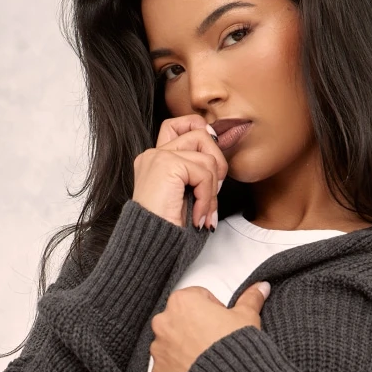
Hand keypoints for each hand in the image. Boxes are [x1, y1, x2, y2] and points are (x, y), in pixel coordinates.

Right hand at [132, 113, 227, 229]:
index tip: (211, 162)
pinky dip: (207, 198)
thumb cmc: (168, 231)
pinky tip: (197, 216)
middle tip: (213, 194)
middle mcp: (153, 154)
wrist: (152, 246)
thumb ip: (196, 176)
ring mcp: (158, 157)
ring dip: (212, 191)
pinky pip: (204, 174)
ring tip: (203, 213)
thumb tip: (220, 164)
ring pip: (207, 157)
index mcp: (155, 160)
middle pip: (199, 133)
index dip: (201, 131)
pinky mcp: (167, 165)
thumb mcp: (186, 198)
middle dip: (217, 164)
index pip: (178, 125)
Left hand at [150, 280, 271, 371]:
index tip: (222, 322)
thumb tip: (261, 287)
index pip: (197, 297)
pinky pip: (167, 367)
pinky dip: (179, 369)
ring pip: (171, 343)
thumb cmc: (235, 346)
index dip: (213, 309)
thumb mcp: (247, 317)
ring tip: (206, 359)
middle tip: (214, 341)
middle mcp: (164, 322)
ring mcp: (158, 349)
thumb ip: (250, 298)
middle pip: (180, 319)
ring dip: (184, 347)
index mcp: (182, 301)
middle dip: (195, 327)